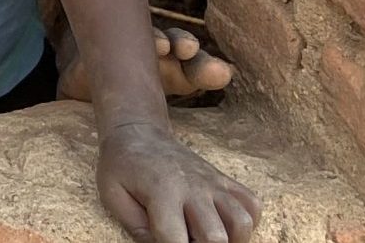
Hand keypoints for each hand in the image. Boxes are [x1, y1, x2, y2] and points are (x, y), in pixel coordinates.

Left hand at [98, 120, 260, 242]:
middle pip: (216, 237)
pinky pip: (252, 204)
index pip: (174, 239)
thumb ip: (137, 228)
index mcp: (162, 192)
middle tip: (186, 241)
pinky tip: (224, 225)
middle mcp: (193, 187)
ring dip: (231, 240)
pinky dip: (246, 222)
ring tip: (207, 239)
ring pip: (242, 222)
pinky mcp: (224, 179)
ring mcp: (213, 182)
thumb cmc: (121, 166)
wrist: (138, 132)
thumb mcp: (112, 195)